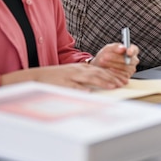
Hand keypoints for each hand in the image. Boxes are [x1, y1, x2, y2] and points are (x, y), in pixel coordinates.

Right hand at [0, 62, 128, 90]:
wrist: (37, 76)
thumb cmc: (55, 78)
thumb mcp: (72, 75)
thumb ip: (85, 79)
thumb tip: (97, 87)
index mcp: (81, 68)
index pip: (101, 71)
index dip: (113, 75)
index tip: (123, 79)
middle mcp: (78, 71)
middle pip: (99, 73)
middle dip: (113, 78)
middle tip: (123, 83)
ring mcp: (70, 77)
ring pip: (90, 78)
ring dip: (103, 81)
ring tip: (113, 86)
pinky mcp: (63, 84)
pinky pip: (74, 87)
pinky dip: (82, 89)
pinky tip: (90, 92)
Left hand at [91, 42, 138, 77]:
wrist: (99, 67)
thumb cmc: (105, 56)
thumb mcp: (108, 49)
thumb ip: (115, 47)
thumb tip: (123, 48)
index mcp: (130, 51)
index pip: (135, 50)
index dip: (132, 51)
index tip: (127, 52)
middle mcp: (133, 61)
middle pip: (129, 60)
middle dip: (116, 58)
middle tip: (105, 56)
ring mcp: (130, 70)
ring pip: (124, 68)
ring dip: (112, 65)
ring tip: (102, 62)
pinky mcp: (126, 78)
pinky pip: (121, 76)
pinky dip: (113, 72)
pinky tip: (107, 69)